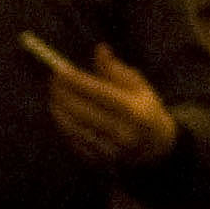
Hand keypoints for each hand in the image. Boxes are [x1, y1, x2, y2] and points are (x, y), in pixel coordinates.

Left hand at [49, 43, 178, 172]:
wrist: (155, 145)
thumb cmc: (144, 107)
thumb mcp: (138, 85)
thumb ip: (115, 69)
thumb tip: (99, 49)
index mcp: (134, 111)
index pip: (98, 93)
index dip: (76, 81)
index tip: (60, 70)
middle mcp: (122, 131)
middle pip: (81, 110)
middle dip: (62, 93)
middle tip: (53, 79)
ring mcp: (109, 148)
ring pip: (73, 126)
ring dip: (59, 108)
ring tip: (55, 94)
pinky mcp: (98, 160)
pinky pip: (73, 139)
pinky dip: (64, 124)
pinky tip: (61, 112)